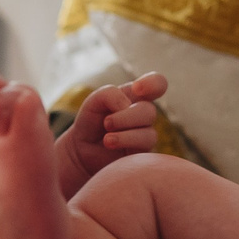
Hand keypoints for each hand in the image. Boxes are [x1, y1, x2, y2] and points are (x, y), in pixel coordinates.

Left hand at [56, 71, 167, 196]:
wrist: (81, 151)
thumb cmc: (91, 123)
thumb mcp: (93, 101)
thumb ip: (109, 94)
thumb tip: (127, 107)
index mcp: (135, 97)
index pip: (158, 84)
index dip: (153, 83)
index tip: (137, 89)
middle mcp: (144, 116)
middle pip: (149, 111)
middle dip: (126, 116)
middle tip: (106, 123)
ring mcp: (146, 136)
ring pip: (149, 133)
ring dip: (125, 134)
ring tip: (106, 139)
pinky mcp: (144, 154)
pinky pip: (144, 148)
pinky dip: (125, 141)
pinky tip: (109, 143)